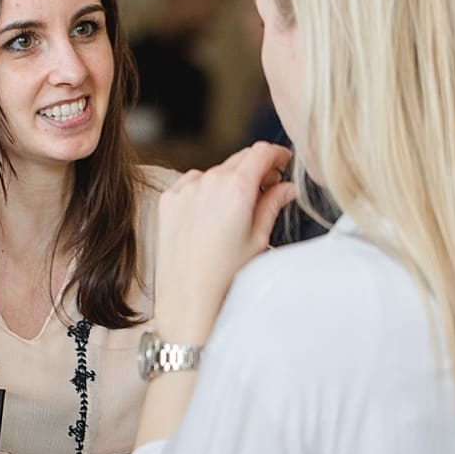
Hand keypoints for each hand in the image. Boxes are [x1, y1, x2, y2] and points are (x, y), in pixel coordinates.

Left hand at [154, 142, 296, 346]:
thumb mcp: (258, 240)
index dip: (277, 155)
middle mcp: (209, 182)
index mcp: (237, 188)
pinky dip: (205, 189)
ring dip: (230, 180)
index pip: (262, 152)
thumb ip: (272, 205)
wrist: (188, 301)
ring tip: (236, 210)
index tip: (282, 163)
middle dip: (256, 168)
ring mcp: (185, 190)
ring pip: (216, 171)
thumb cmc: (225, 277)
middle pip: (240, 158)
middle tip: (267, 188)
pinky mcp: (168, 201)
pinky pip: (192, 183)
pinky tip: (211, 214)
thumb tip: (286, 189)